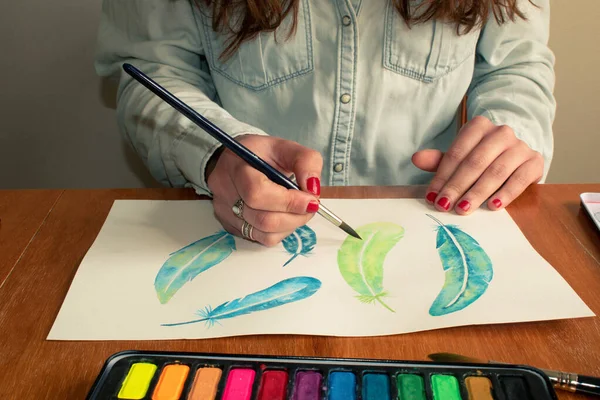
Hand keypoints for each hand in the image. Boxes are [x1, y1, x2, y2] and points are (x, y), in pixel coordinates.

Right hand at [206, 134, 321, 245]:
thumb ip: (305, 161)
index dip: (289, 201)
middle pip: (262, 219)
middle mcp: (225, 192)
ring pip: (263, 233)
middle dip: (295, 216)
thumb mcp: (285, 147)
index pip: (258, 193)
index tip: (311, 200)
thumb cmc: (261, 155)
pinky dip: (280, 231)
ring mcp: (225, 212)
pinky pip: (261, 239)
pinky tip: (284, 216)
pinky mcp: (231, 226)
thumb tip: (312, 188)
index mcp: (235, 166)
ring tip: (298, 210)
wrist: (237, 162)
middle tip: (310, 206)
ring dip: (290, 225)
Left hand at [411, 116, 543, 213]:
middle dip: (457, 186)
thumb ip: (439, 160)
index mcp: (479, 127)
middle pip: (474, 162)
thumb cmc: (483, 158)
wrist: (517, 157)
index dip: (442, 177)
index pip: (456, 153)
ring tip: (464, 209)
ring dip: (478, 192)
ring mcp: (520, 146)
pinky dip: (505, 193)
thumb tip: (416, 159)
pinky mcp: (535, 161)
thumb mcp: (460, 158)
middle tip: (445, 206)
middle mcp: (501, 132)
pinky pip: (520, 179)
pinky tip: (493, 206)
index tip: (432, 197)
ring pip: (496, 171)